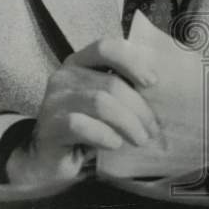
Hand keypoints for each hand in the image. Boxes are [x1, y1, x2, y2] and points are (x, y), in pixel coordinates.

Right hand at [6, 37, 161, 183]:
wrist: (47, 161)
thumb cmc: (86, 128)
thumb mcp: (107, 103)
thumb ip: (124, 89)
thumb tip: (161, 91)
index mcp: (79, 62)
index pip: (106, 48)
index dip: (132, 61)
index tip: (152, 82)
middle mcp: (64, 76)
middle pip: (111, 83)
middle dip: (139, 108)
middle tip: (152, 129)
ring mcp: (53, 101)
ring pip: (101, 103)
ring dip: (128, 123)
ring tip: (140, 139)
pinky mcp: (49, 127)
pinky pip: (83, 126)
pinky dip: (105, 136)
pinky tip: (114, 145)